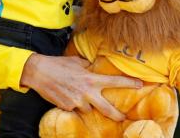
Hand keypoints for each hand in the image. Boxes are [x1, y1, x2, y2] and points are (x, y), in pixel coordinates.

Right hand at [21, 53, 141, 121]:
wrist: (39, 72)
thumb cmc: (59, 64)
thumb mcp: (78, 62)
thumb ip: (89, 67)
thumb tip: (94, 68)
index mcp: (91, 79)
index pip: (114, 82)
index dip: (129, 84)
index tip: (140, 85)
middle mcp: (86, 92)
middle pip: (106, 108)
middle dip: (116, 115)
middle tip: (123, 118)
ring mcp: (76, 102)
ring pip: (88, 109)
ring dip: (87, 105)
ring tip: (78, 95)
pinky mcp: (66, 108)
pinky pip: (74, 109)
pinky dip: (73, 105)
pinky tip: (66, 96)